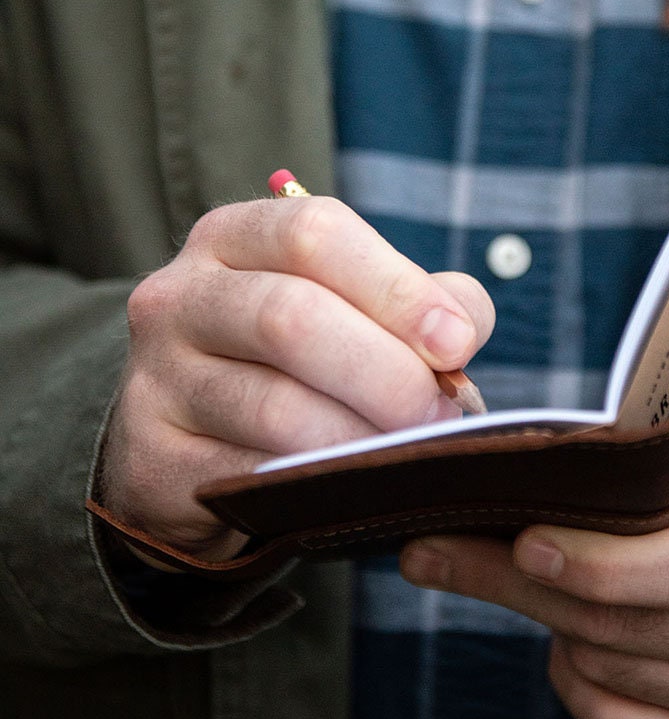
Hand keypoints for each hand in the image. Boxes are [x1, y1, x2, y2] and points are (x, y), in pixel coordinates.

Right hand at [101, 194, 493, 557]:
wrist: (197, 443)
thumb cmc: (296, 363)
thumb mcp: (351, 308)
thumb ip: (419, 302)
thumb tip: (463, 328)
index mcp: (235, 237)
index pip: (314, 233)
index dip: (397, 288)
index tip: (458, 343)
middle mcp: (181, 294)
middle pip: (292, 317)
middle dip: (387, 372)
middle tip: (439, 414)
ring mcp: (156, 377)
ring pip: (275, 406)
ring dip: (362, 437)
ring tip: (409, 453)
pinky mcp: (154, 456)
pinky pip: (251, 473)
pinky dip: (318, 483)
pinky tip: (355, 485)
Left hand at [400, 448, 668, 718]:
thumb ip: (641, 478)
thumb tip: (509, 485)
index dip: (596, 564)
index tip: (520, 540)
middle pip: (620, 625)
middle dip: (516, 584)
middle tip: (435, 551)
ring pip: (603, 670)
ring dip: (546, 624)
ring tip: (531, 578)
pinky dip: (571, 679)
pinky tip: (569, 641)